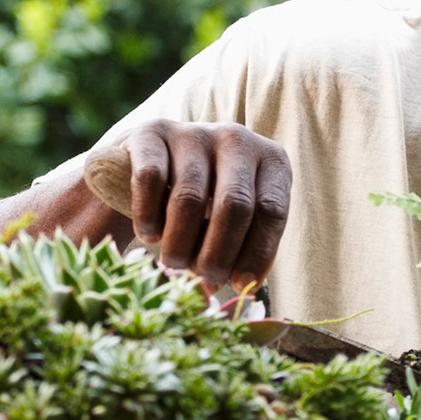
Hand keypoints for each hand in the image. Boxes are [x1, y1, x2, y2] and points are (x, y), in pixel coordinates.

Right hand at [103, 119, 292, 291]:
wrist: (151, 161)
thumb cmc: (206, 203)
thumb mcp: (234, 220)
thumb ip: (244, 248)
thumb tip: (244, 287)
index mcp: (271, 160)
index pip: (271, 211)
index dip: (257, 253)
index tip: (240, 284)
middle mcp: (237, 138)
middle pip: (235, 204)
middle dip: (218, 253)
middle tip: (204, 281)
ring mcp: (194, 132)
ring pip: (191, 198)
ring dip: (181, 243)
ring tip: (174, 265)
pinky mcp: (152, 133)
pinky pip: (151, 180)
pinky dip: (149, 216)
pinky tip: (149, 235)